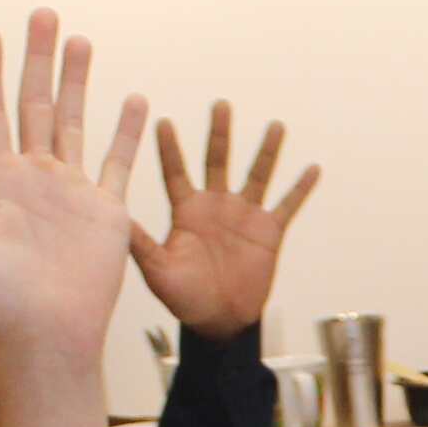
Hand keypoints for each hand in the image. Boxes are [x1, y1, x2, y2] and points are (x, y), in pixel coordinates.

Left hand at [0, 10, 144, 372]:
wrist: (47, 338)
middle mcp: (34, 178)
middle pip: (34, 104)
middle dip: (38, 59)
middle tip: (42, 14)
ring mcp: (72, 192)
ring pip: (74, 122)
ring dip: (77, 82)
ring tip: (80, 40)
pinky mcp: (106, 211)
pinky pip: (118, 161)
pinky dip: (127, 132)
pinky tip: (133, 100)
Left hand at [136, 96, 320, 336]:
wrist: (219, 321)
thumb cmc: (183, 298)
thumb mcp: (157, 271)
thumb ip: (140, 243)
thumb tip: (115, 219)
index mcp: (186, 211)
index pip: (176, 172)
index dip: (169, 148)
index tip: (162, 120)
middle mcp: (215, 205)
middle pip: (217, 160)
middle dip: (219, 133)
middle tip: (220, 105)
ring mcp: (244, 216)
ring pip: (257, 175)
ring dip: (266, 151)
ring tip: (276, 126)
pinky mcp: (269, 232)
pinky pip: (288, 205)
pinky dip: (300, 188)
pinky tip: (313, 168)